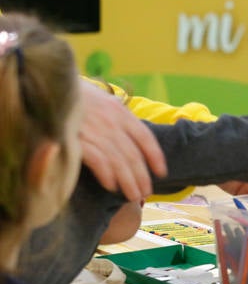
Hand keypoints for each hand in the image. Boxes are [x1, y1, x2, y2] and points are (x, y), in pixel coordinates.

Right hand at [79, 82, 166, 200]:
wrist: (49, 88)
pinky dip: (107, 174)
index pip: (145, 137)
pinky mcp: (76, 138)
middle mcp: (111, 121)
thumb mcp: (103, 102)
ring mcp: (94, 130)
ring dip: (128, 181)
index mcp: (120, 112)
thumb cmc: (77, 98)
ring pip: (119, 160)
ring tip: (134, 195)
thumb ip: (118, 118)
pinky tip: (112, 186)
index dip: (155, 156)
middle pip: (133, 154)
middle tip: (146, 193)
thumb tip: (134, 138)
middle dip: (142, 176)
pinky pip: (98, 160)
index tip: (161, 172)